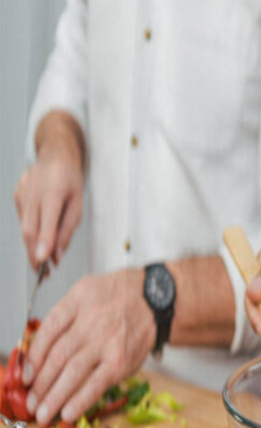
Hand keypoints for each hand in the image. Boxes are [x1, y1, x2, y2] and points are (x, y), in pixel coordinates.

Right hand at [14, 112, 84, 267]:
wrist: (55, 154)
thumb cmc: (70, 179)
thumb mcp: (78, 203)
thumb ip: (68, 228)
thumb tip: (57, 253)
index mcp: (53, 190)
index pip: (47, 220)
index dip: (44, 242)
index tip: (42, 261)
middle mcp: (34, 190)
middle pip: (30, 228)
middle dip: (35, 253)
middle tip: (42, 273)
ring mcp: (22, 191)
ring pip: (24, 226)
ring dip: (32, 246)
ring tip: (42, 263)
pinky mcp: (16, 194)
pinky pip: (23, 219)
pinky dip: (31, 232)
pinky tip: (39, 237)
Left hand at [22, 269, 155, 424]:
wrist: (155, 299)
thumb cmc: (118, 297)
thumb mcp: (85, 293)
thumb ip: (65, 317)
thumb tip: (41, 350)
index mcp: (77, 302)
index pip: (48, 332)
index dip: (32, 357)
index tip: (25, 376)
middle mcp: (91, 322)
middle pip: (57, 356)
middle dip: (40, 383)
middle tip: (31, 401)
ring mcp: (107, 343)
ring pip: (73, 372)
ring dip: (54, 396)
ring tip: (44, 412)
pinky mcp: (122, 361)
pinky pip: (98, 384)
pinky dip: (81, 400)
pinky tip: (68, 412)